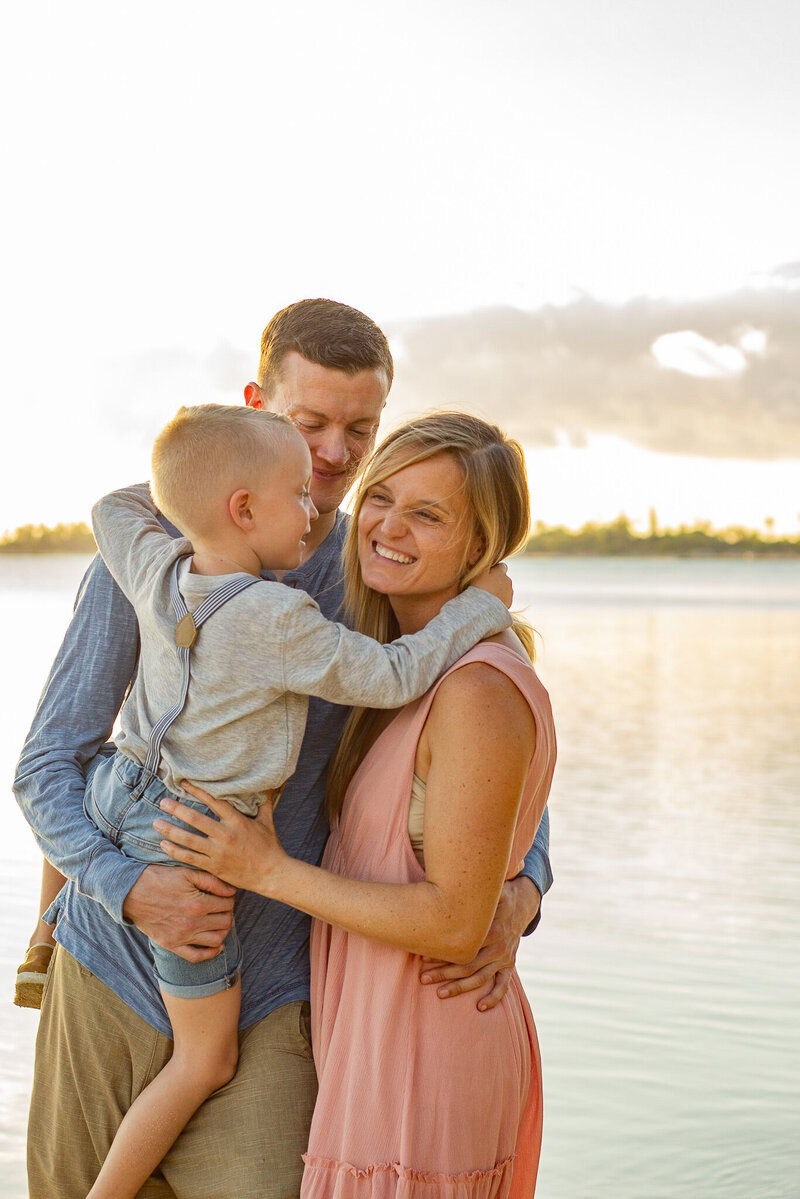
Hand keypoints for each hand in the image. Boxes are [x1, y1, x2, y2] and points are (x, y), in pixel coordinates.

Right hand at [122, 864, 235, 962]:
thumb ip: (212, 881)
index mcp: (197, 904)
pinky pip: (196, 957)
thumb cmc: (159, 879)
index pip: (228, 904)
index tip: (225, 894)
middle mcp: (191, 923)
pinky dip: (211, 953)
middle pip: (225, 922)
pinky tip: (217, 945)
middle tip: (223, 906)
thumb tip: (232, 891)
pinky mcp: (172, 945)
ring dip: (223, 930)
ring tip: (219, 920)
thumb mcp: (187, 873)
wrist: (131, 892)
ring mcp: (181, 937)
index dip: (230, 898)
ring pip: (216, 940)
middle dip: (228, 912)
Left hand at [153, 781, 288, 896]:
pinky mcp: (214, 866)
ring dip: (170, 830)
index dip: (197, 791)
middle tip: (163, 802)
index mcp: (237, 821)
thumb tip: (267, 784)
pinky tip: (164, 845)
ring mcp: (218, 852)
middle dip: (176, 809)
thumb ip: (263, 802)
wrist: (271, 874)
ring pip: (188, 839)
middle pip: (195, 819)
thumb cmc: (269, 846)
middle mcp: (225, 835)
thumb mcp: (267, 821)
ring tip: (156, 823)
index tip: (183, 783)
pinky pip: (190, 858)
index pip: (213, 801)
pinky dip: (175, 851)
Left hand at [419, 875, 539, 1010]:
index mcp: (492, 929)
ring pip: (480, 977)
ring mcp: (504, 957)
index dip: (444, 953)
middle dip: (444, 973)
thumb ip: (473, 893)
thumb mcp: (489, 890)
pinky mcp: (509, 965)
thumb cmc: (496, 894)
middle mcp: (499, 946)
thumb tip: (446, 886)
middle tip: (423, 977)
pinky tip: (480, 1007)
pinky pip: (503, 985)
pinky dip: (494, 997)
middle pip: (468, 964)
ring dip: (459, 987)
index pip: (465, 946)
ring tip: (439, 993)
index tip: (423, 957)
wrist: (522, 903)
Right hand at [472, 562, 513, 608]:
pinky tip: (491, 603)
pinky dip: (500, 600)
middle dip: (497, 580)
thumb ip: (483, 564)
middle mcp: (508, 581)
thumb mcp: (478, 572)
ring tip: (488, 596)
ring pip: (505, 589)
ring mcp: (510, 592)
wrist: (484, 607)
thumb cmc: (478, 587)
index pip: (502, 566)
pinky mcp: (509, 603)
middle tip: (486, 586)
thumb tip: (480, 556)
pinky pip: (505, 599)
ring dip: (499, 590)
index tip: (488, 573)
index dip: (495, 569)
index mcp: (501, 572)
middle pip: (503, 578)